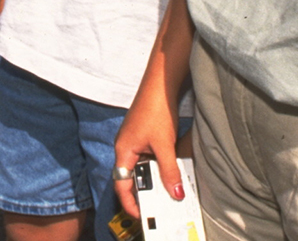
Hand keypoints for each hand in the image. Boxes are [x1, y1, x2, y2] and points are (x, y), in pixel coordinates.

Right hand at [113, 94, 183, 218]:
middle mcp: (126, 147)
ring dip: (154, 178)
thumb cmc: (155, 109)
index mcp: (123, 151)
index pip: (121, 184)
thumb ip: (169, 170)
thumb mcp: (164, 144)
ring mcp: (135, 141)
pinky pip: (149, 158)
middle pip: (132, 177)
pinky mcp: (145, 136)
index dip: (129, 202)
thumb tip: (176, 192)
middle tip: (159, 205)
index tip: (141, 215)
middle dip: (144, 192)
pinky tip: (171, 170)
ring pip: (143, 167)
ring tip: (168, 190)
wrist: (160, 83)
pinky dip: (159, 167)